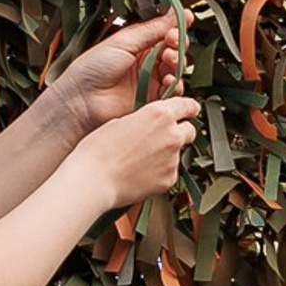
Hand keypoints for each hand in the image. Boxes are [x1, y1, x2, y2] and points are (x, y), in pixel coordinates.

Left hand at [47, 9, 181, 137]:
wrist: (81, 101)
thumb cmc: (93, 68)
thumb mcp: (124, 41)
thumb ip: (152, 29)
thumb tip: (174, 13)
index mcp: (137, 45)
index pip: (164, 32)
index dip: (176, 26)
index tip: (185, 19)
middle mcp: (145, 62)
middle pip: (174, 50)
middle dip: (177, 43)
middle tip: (172, 41)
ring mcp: (150, 82)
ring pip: (176, 70)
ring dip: (177, 63)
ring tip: (167, 59)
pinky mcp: (152, 101)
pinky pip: (172, 93)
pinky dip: (174, 85)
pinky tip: (166, 80)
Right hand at [73, 93, 200, 209]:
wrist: (94, 179)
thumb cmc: (98, 150)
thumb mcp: (119, 121)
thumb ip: (142, 120)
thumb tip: (148, 125)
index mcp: (159, 114)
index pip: (187, 106)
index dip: (189, 108)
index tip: (191, 110)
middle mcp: (172, 135)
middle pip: (189, 130)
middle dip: (180, 132)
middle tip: (162, 138)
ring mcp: (173, 159)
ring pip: (178, 153)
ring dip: (166, 154)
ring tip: (141, 160)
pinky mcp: (170, 179)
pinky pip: (170, 172)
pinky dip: (160, 172)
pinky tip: (141, 173)